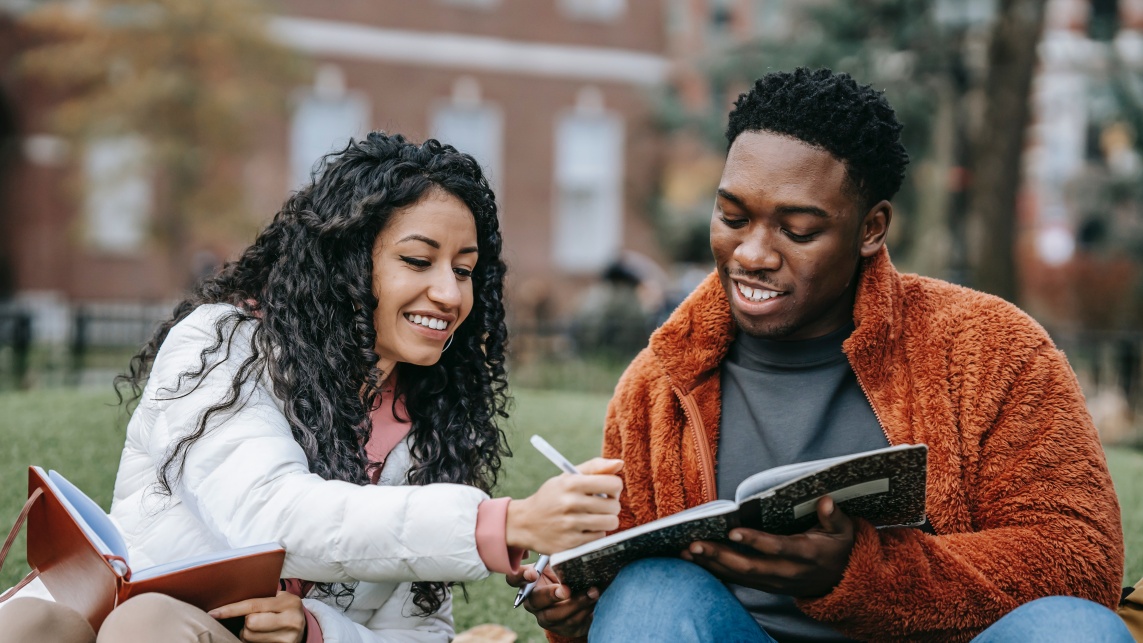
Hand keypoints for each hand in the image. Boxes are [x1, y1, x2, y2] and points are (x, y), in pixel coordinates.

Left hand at [209, 590, 306, 642]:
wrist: (303, 625)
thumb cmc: (285, 608)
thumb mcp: (280, 598)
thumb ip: (262, 598)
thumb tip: (230, 600)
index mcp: (289, 603)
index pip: (253, 606)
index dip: (231, 610)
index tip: (214, 613)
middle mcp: (290, 621)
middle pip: (250, 624)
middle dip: (246, 622)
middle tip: (252, 618)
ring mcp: (288, 638)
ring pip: (250, 637)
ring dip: (247, 633)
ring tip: (259, 627)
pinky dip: (253, 641)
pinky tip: (261, 636)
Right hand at [506, 457, 622, 553]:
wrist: (525, 523)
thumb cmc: (552, 497)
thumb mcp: (567, 477)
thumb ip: (594, 467)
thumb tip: (619, 463)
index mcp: (571, 483)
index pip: (613, 484)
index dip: (614, 487)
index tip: (607, 490)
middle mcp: (570, 503)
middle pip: (614, 506)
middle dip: (611, 505)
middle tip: (600, 505)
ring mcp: (570, 525)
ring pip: (610, 523)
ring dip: (606, 521)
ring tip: (595, 517)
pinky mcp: (570, 543)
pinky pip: (599, 538)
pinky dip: (595, 533)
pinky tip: (584, 529)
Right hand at [506, 561, 598, 637]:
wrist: (576, 601)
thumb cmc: (563, 577)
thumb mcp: (558, 566)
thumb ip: (558, 559)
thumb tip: (571, 549)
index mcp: (528, 582)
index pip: (514, 579)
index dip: (520, 577)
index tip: (533, 573)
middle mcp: (532, 601)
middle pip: (535, 601)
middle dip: (550, 595)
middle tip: (565, 589)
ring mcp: (544, 616)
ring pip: (554, 614)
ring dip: (575, 603)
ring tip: (591, 592)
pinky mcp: (559, 627)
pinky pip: (570, 621)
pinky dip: (584, 610)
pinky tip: (594, 599)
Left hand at [682, 496, 854, 596]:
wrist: (840, 581)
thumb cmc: (838, 548)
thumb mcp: (844, 532)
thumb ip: (835, 516)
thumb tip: (825, 500)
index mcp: (806, 554)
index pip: (777, 548)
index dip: (755, 541)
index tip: (733, 530)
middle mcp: (787, 571)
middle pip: (750, 567)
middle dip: (720, 555)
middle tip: (694, 543)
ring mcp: (775, 581)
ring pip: (739, 576)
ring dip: (711, 564)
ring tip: (686, 551)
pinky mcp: (766, 585)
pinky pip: (738, 580)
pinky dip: (715, 571)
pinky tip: (695, 561)